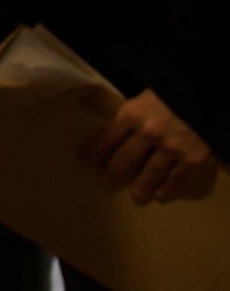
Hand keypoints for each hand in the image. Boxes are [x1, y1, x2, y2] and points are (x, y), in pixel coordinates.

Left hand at [83, 89, 219, 203]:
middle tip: (105, 183)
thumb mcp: (145, 97)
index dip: (93, 151)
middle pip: (124, 159)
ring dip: (141, 188)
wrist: (208, 96)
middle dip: (112, 173)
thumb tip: (116, 133)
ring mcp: (171, 148)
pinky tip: (161, 196)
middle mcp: (148, 133)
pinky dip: (167, 190)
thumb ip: (133, 115)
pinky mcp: (192, 159)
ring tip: (136, 198)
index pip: (106, 137)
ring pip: (150, 174)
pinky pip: (176, 179)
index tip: (82, 161)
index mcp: (132, 114)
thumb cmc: (173, 93)